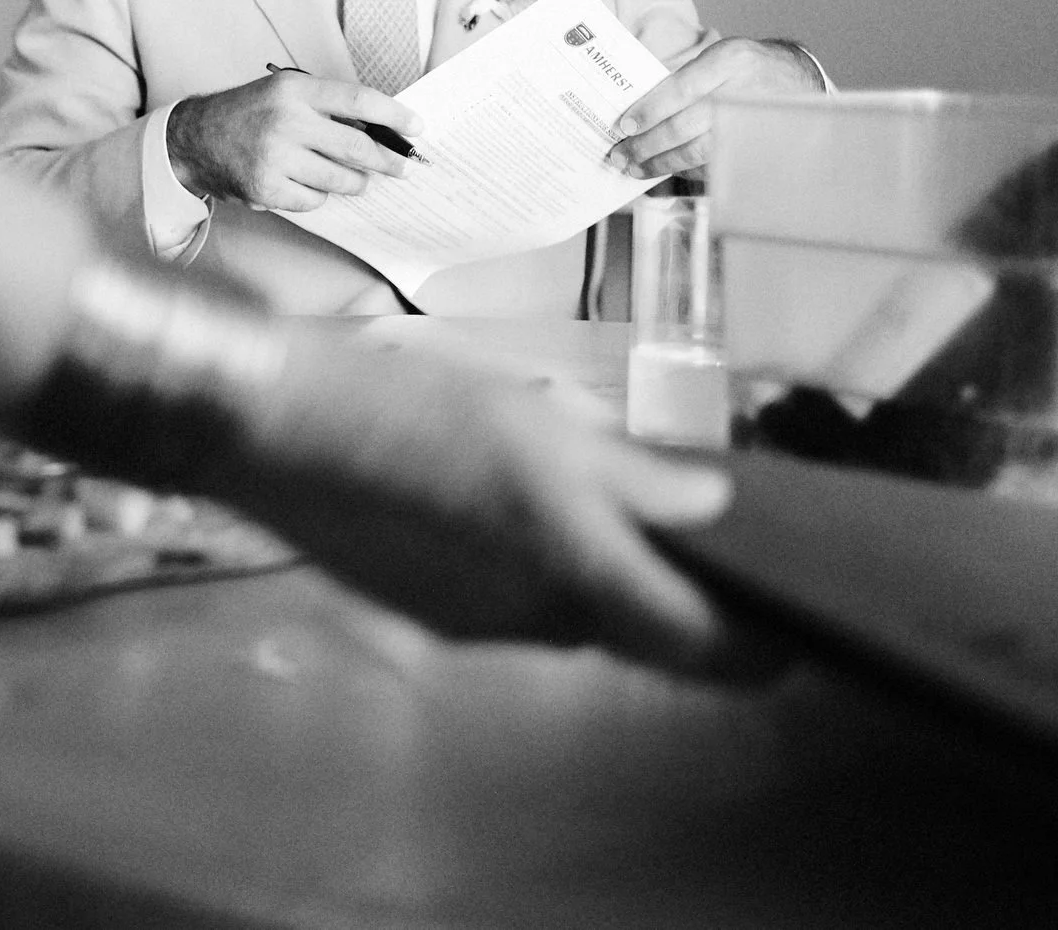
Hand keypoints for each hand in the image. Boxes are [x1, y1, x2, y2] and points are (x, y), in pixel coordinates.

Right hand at [166, 71, 420, 211]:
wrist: (195, 139)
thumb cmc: (249, 114)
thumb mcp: (286, 93)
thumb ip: (329, 107)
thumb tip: (383, 130)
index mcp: (295, 91)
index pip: (358, 100)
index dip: (394, 116)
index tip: (417, 128)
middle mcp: (285, 122)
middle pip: (357, 148)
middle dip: (388, 161)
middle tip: (402, 167)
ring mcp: (274, 158)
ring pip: (341, 180)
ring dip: (354, 182)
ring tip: (352, 178)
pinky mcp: (266, 189)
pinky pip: (315, 200)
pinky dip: (319, 194)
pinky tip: (307, 183)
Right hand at [218, 328, 768, 676]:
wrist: (268, 424)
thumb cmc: (406, 405)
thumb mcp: (534, 416)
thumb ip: (629, 473)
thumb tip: (708, 507)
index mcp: (576, 574)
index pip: (704, 652)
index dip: (760, 645)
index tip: (788, 618)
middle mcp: (532, 624)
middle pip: (634, 630)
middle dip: (664, 585)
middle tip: (677, 512)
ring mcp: (470, 625)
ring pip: (566, 612)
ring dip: (587, 566)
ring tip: (574, 482)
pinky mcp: (421, 610)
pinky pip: (504, 601)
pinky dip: (523, 562)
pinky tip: (491, 495)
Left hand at [610, 37, 822, 178]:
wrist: (796, 78)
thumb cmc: (745, 67)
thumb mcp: (718, 57)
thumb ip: (683, 79)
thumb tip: (636, 110)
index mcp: (729, 60)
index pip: (680, 89)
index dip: (649, 110)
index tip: (625, 126)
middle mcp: (742, 91)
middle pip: (685, 125)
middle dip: (647, 144)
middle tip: (621, 155)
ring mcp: (751, 122)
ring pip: (698, 150)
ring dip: (662, 163)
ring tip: (636, 168)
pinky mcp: (755, 145)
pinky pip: (714, 163)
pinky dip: (687, 169)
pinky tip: (668, 170)